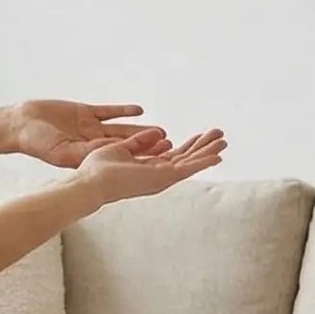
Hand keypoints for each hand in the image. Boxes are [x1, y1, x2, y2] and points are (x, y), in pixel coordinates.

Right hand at [10, 99, 169, 167]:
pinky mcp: (84, 112)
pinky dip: (123, 111)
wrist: (18, 123)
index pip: (117, 156)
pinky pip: (108, 111)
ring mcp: (88, 127)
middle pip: (124, 143)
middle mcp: (90, 142)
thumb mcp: (59, 150)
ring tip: (162, 131)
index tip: (156, 159)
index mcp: (86, 155)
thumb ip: (82, 151)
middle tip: (169, 145)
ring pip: (120, 129)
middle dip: (146, 145)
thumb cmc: (35, 141)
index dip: (137, 157)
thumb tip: (107, 153)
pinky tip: (139, 110)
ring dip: (140, 130)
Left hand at [74, 128, 225, 203]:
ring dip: (208, 152)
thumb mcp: (120, 148)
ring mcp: (160, 177)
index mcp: (146, 167)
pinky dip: (203, 162)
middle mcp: (156, 174)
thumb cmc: (96, 169)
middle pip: (185, 158)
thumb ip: (139, 142)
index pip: (172, 155)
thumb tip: (158, 132)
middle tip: (220, 135)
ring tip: (225, 141)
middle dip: (203, 147)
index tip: (201, 134)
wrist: (89, 182)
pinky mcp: (162, 178)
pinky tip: (218, 155)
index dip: (188, 145)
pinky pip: (187, 169)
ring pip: (190, 163)